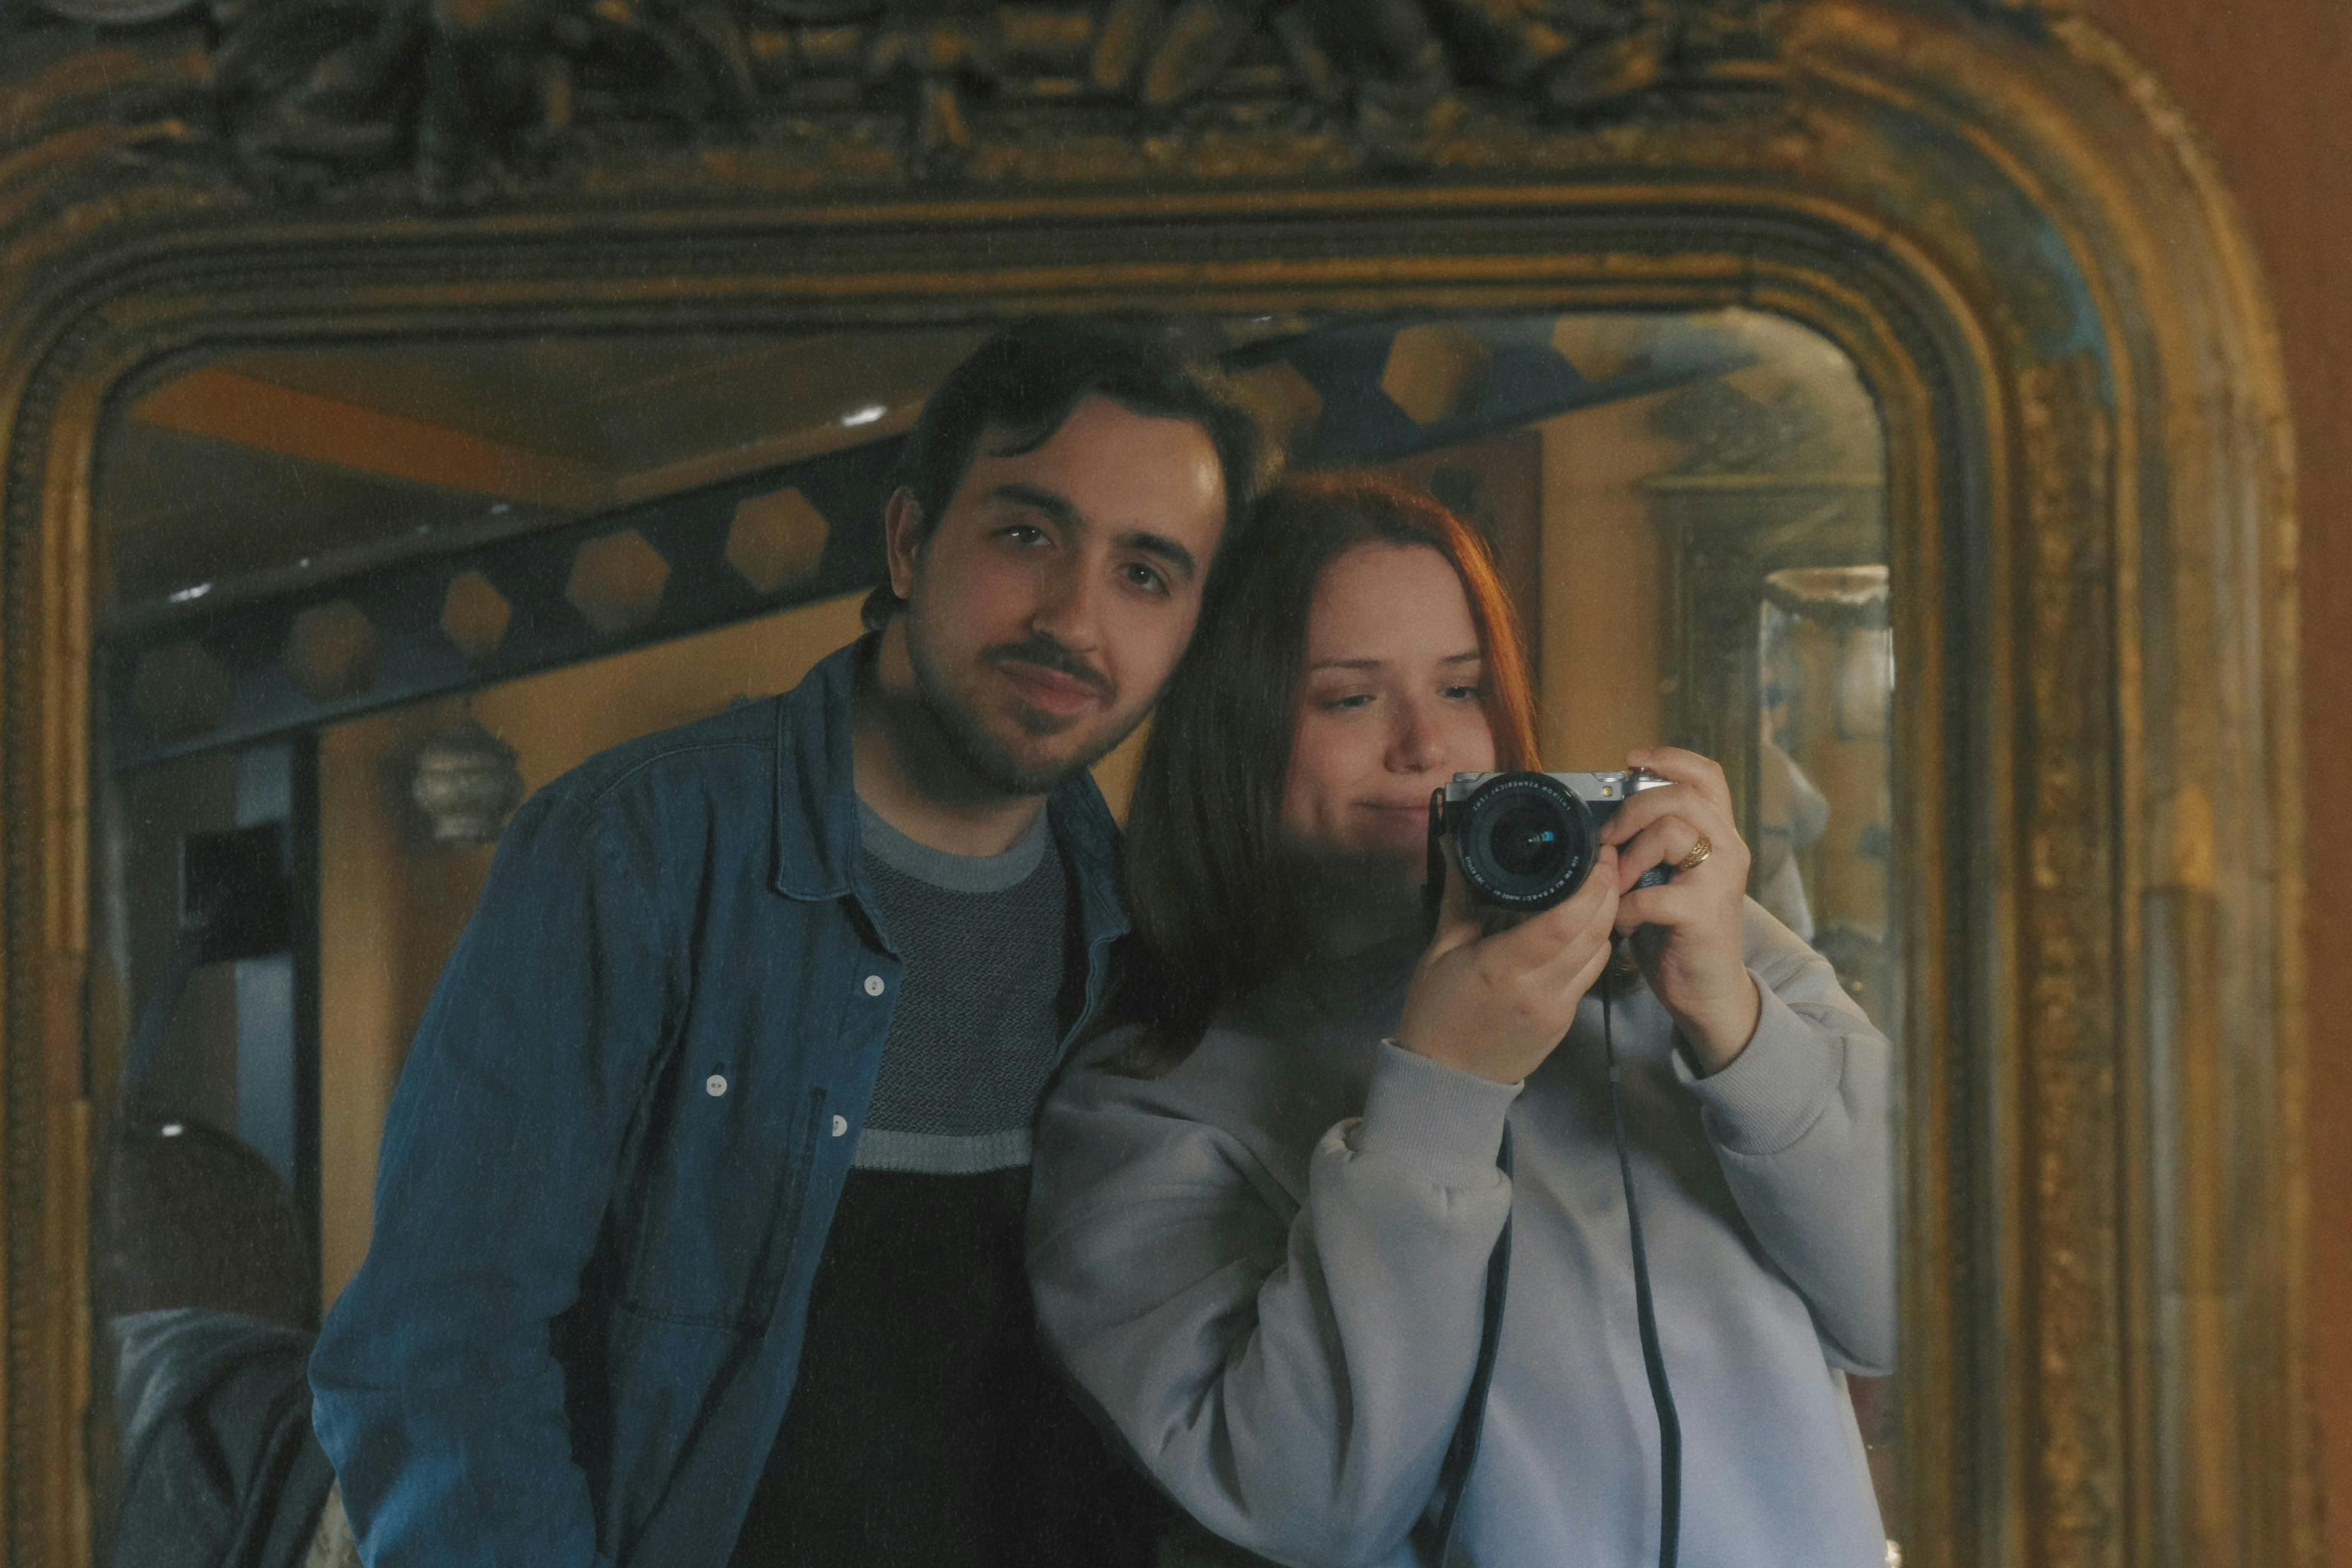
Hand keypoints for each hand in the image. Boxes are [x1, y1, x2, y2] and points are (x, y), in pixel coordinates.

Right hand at [1394, 846, 1621, 1083]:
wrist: (1445, 1080)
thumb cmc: (1435, 1012)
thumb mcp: (1441, 951)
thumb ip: (1460, 897)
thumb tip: (1459, 846)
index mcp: (1504, 966)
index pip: (1565, 920)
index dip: (1592, 884)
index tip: (1599, 853)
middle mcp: (1541, 988)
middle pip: (1595, 932)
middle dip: (1610, 891)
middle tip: (1608, 858)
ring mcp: (1559, 1008)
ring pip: (1601, 952)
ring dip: (1608, 917)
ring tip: (1601, 887)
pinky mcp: (1566, 1021)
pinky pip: (1591, 974)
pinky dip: (1594, 944)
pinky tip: (1584, 925)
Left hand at [1600, 746, 1760, 1071]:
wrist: (1709, 993)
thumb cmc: (1678, 932)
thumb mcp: (1668, 876)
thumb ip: (1651, 843)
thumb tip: (1603, 816)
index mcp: (1719, 835)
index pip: (1708, 776)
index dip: (1671, 759)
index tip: (1632, 759)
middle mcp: (1728, 850)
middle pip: (1682, 797)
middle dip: (1632, 810)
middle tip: (1607, 840)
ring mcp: (1719, 881)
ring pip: (1672, 833)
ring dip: (1629, 856)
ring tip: (1616, 885)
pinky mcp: (1703, 915)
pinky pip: (1651, 894)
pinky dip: (1624, 908)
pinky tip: (1621, 923)